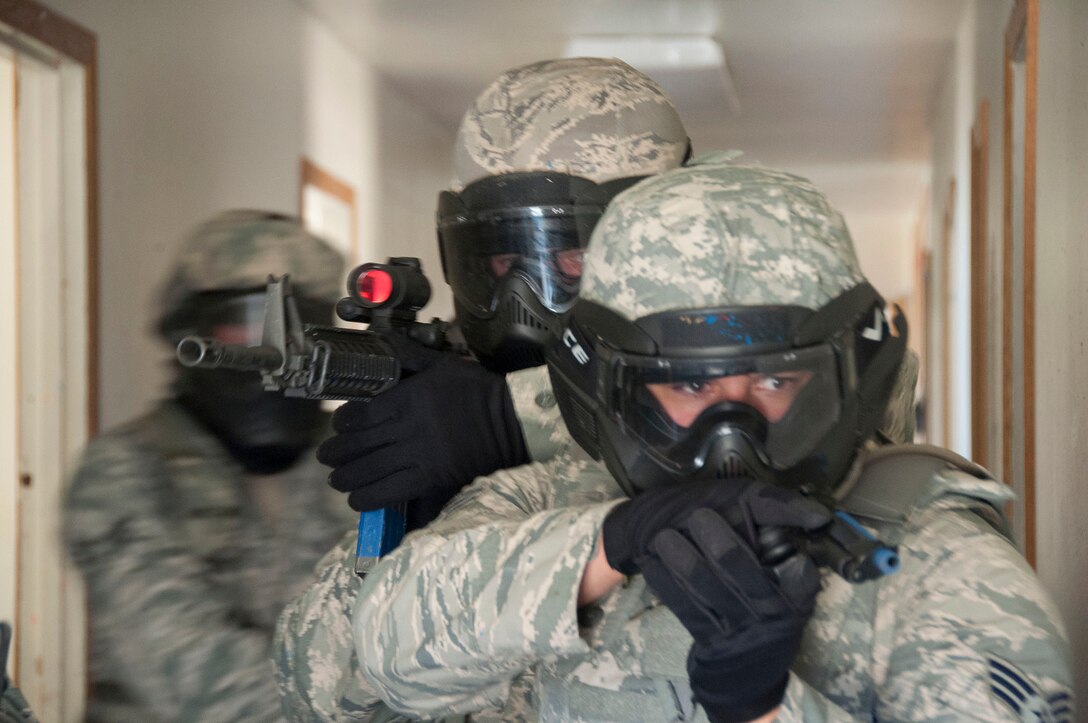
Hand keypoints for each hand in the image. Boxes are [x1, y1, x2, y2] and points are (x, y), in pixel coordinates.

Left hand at [316, 334, 528, 522]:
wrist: (510, 422)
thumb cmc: (476, 390)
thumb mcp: (442, 365)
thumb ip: (408, 357)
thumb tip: (382, 339)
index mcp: (408, 398)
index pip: (360, 413)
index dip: (342, 422)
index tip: (338, 425)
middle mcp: (408, 427)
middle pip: (358, 444)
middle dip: (335, 453)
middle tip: (326, 456)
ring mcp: (419, 455)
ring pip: (368, 470)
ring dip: (346, 477)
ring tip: (337, 479)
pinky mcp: (430, 478)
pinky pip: (389, 492)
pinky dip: (367, 498)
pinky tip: (356, 499)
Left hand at [632, 484, 827, 722]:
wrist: (749, 675)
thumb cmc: (770, 621)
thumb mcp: (793, 602)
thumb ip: (795, 575)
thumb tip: (810, 533)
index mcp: (793, 603)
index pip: (797, 580)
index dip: (790, 560)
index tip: (777, 538)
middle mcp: (766, 616)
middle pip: (741, 572)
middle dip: (720, 542)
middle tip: (699, 516)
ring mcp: (737, 630)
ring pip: (708, 589)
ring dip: (683, 560)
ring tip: (664, 536)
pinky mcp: (709, 641)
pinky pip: (686, 609)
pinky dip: (666, 584)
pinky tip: (650, 563)